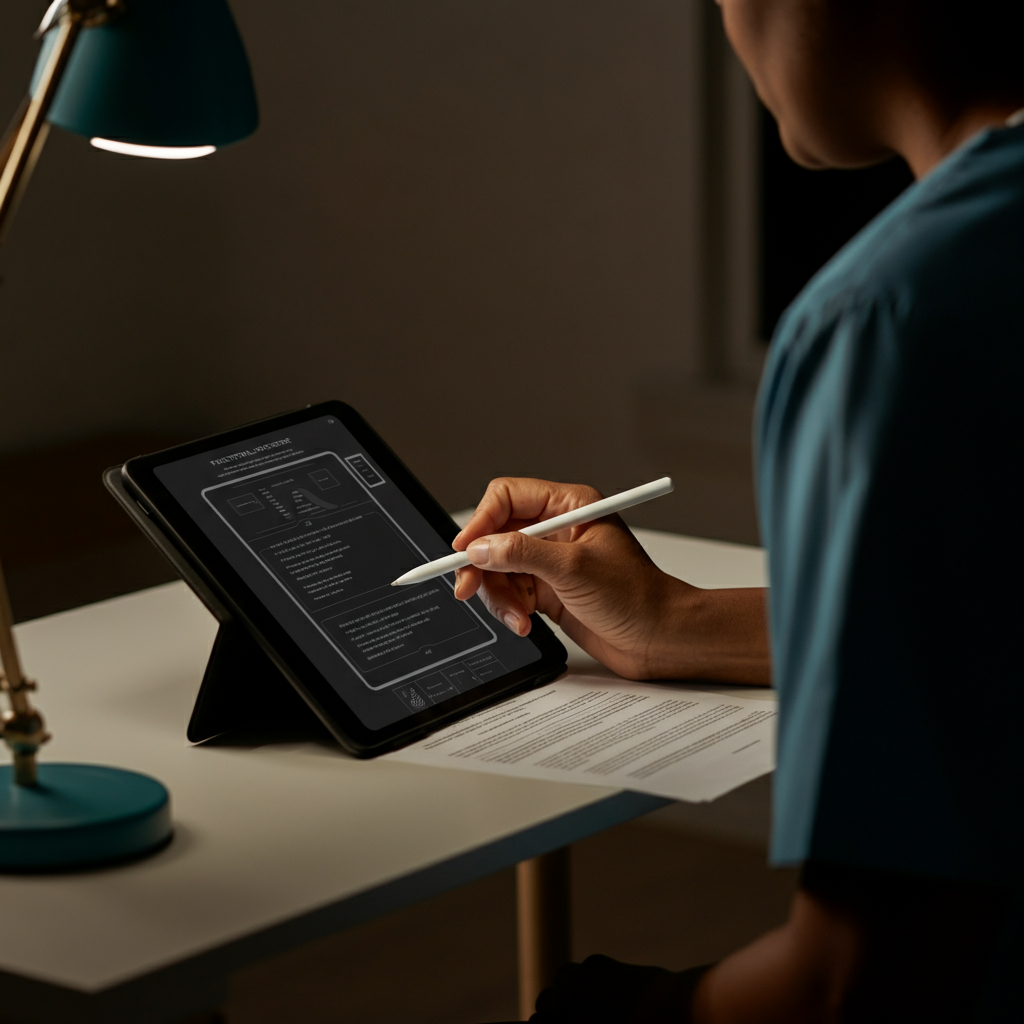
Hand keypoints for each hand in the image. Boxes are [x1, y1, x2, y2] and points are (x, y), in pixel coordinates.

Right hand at [452, 478, 770, 682]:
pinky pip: (509, 593)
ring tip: (518, 617)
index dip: (481, 522)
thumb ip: (522, 554)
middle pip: (495, 536)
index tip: (465, 550)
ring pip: (497, 569)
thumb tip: (480, 548)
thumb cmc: (638, 597)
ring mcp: (550, 561)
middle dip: (483, 566)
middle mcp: (557, 530)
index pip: (507, 498)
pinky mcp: (547, 590)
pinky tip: (525, 623)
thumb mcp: (574, 569)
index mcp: (570, 506)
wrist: (660, 640)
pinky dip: (510, 610)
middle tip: (467, 588)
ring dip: (499, 596)